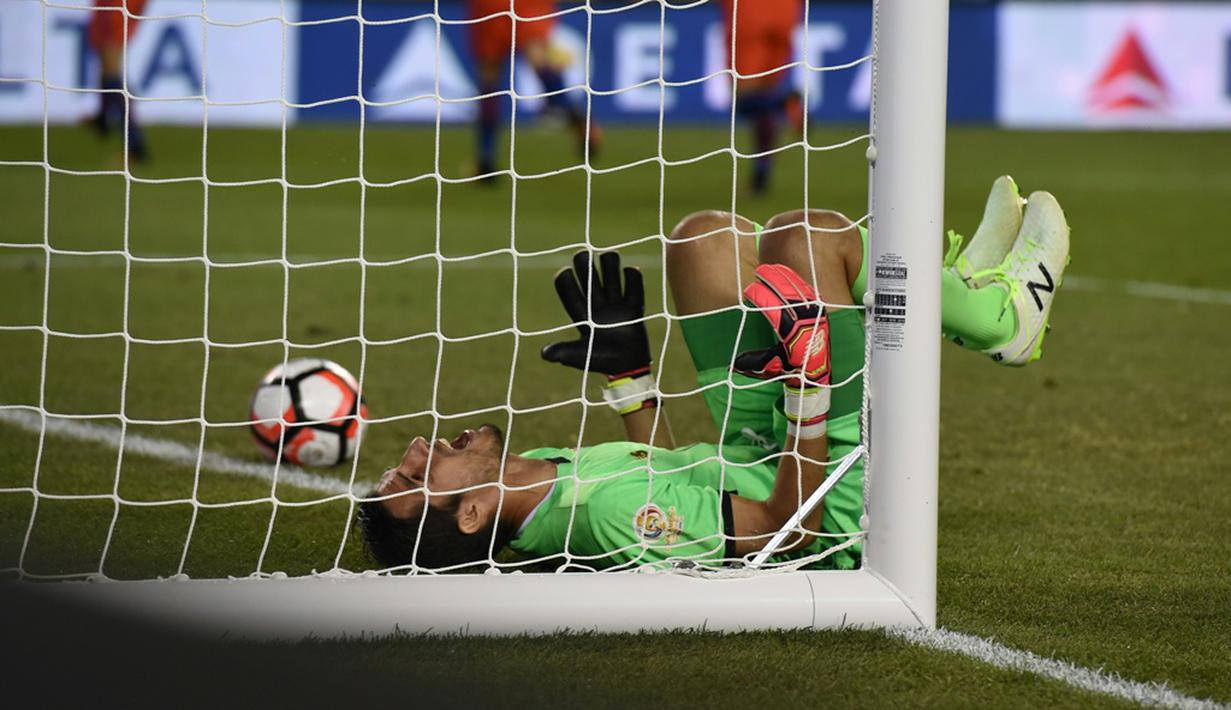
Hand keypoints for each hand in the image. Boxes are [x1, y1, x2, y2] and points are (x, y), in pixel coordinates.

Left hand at [541, 250, 651, 378]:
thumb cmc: (601, 362)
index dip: (564, 278)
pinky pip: (634, 285)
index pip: (568, 289)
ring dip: (609, 261)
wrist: (628, 368)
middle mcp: (596, 304)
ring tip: (610, 256)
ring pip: (610, 272)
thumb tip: (544, 354)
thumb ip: (563, 352)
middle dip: (584, 262)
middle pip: (587, 274)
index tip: (565, 272)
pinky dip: (633, 275)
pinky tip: (630, 270)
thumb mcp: (579, 357)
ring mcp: (615, 303)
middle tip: (584, 255)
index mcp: (581, 313)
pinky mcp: (633, 306)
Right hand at [734, 263, 830, 388]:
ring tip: (770, 268)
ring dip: (783, 276)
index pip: (773, 307)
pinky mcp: (819, 311)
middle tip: (758, 271)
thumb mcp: (771, 367)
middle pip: (786, 292)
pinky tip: (786, 273)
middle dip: (771, 279)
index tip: (749, 290)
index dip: (760, 295)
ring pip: (797, 288)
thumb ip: (753, 363)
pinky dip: (796, 280)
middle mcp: (803, 320)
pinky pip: (807, 290)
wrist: (817, 373)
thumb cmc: (791, 370)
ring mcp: (813, 313)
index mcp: (791, 332)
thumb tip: (732, 365)